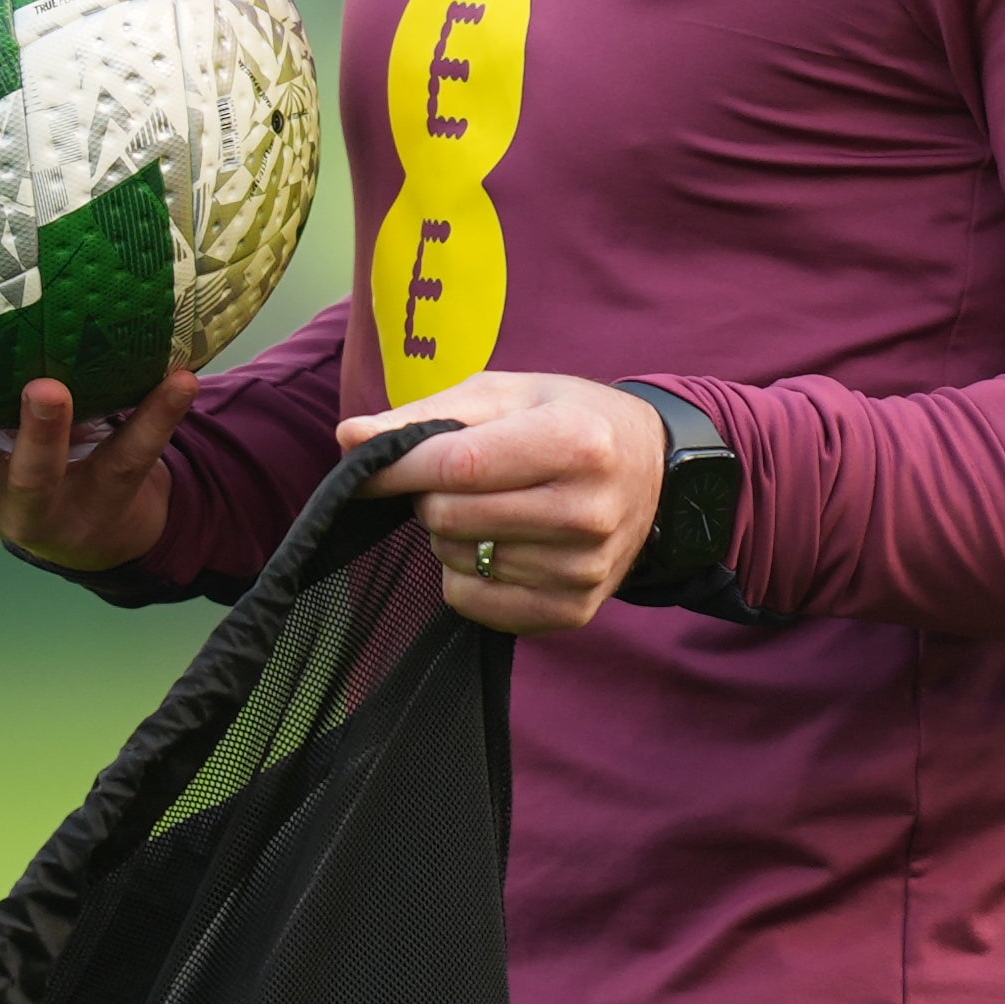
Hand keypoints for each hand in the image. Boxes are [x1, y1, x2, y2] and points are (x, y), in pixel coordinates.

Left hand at [337, 373, 665, 635]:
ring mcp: (583, 568)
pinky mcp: (574, 610)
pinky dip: (467, 575)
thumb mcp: (508, 394)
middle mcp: (586, 511)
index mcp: (575, 442)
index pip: (458, 466)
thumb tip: (349, 438)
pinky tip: (501, 545)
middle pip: (449, 516)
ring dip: (452, 534)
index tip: (364, 462)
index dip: (397, 468)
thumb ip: (425, 416)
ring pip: (456, 560)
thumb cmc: (569, 420)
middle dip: (432, 495)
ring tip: (493, 507)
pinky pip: (472, 603)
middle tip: (463, 477)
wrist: (655, 475)